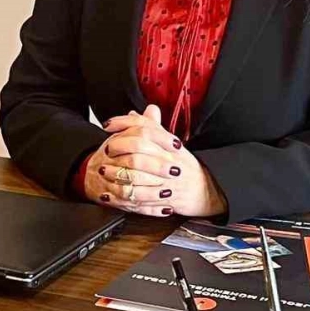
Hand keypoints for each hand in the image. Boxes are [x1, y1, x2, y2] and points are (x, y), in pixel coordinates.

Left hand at [83, 105, 226, 218]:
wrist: (204, 191)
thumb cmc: (186, 167)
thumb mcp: (173, 144)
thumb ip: (157, 127)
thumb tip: (145, 110)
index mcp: (171, 146)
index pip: (145, 128)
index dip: (124, 123)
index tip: (108, 125)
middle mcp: (169, 162)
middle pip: (139, 149)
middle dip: (118, 148)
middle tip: (106, 150)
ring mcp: (166, 182)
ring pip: (136, 176)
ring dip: (116, 174)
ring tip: (104, 171)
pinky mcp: (162, 201)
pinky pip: (137, 200)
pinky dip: (120, 198)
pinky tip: (108, 195)